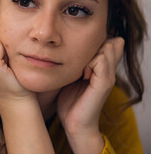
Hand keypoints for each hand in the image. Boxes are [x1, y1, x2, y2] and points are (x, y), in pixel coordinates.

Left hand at [57, 37, 123, 151]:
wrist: (74, 124)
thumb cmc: (68, 101)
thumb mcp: (68, 76)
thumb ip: (70, 63)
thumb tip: (55, 47)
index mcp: (101, 67)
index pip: (106, 41)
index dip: (92, 42)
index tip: (75, 54)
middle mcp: (108, 69)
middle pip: (109, 41)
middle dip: (92, 45)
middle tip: (77, 59)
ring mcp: (108, 76)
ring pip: (106, 47)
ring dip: (90, 53)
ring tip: (79, 68)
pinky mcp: (104, 83)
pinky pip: (101, 61)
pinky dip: (89, 62)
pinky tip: (81, 74)